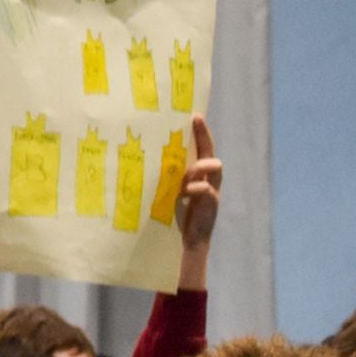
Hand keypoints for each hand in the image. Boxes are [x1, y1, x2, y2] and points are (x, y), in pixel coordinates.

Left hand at [176, 114, 221, 250]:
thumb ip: (164, 177)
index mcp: (195, 174)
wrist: (186, 241)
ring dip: (200, 164)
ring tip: (188, 170)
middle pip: (209, 151)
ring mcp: (211, 189)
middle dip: (204, 134)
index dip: (200, 131)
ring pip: (214, 166)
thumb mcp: (166, 191)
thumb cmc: (173, 215)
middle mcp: (206, 178)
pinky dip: (196, 187)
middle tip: (196, 120)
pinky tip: (185, 191)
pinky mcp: (211, 203)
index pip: (200, 147)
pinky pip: (207, 189)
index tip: (194, 115)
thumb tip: (141, 159)